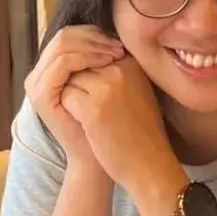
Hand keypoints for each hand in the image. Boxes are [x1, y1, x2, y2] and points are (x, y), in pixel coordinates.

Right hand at [23, 26, 123, 168]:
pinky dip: (86, 58)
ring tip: (116, 53)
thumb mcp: (101, 83)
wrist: (97, 157)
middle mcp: (37, 75)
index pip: (68, 36)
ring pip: (62, 46)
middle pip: (63, 36)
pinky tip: (107, 62)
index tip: (119, 42)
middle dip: (94, 37)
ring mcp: (35, 85)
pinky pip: (62, 63)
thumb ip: (97, 59)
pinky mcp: (40, 95)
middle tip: (118, 46)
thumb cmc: (104, 122)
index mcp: (49, 70)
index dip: (94, 33)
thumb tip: (114, 30)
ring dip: (93, 45)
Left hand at [60, 56, 187, 215]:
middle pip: (80, 62)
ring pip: (70, 78)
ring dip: (72, 95)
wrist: (150, 165)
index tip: (95, 91)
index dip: (87, 70)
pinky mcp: (94, 107)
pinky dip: (68, 109)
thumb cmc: (141, 131)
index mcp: (133, 62)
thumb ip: (114, 71)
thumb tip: (83, 55)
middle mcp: (121, 68)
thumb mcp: (136, 90)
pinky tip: (84, 123)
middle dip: (77, 80)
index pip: (94, 50)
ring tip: (88, 115)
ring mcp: (107, 86)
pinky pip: (65, 96)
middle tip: (89, 105)